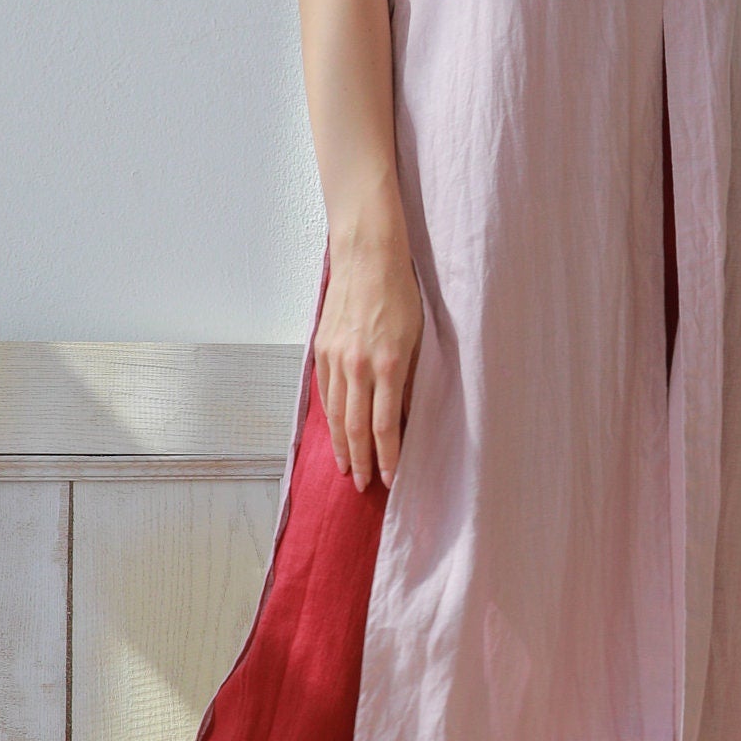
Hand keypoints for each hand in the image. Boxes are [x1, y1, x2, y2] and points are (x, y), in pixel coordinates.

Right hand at [315, 240, 422, 490]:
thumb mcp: (418, 337)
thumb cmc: (400, 292)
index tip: (390, 477)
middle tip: (361, 485)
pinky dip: (330, 415)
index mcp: (387, 363)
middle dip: (359, 460)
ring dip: (341, 444)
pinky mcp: (321, 347)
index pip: (385, 425)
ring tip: (344, 467)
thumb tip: (406, 414)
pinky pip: (325, 391)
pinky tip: (335, 430)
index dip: (387, 456)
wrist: (367, 255)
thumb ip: (410, 378)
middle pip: (357, 427)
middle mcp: (357, 365)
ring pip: (336, 413)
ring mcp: (335, 357)